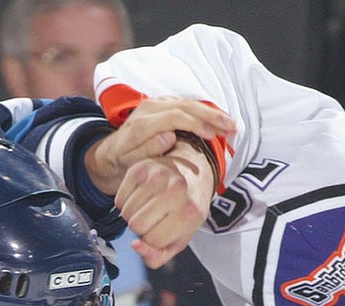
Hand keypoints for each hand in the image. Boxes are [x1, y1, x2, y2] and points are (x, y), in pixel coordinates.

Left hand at [85, 96, 234, 193]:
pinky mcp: (164, 106)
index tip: (213, 135)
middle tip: (233, 127)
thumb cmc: (123, 162)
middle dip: (212, 116)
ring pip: (190, 103)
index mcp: (142, 123)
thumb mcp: (130, 162)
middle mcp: (150, 108)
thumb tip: (169, 136)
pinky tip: (221, 122)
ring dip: (213, 114)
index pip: (174, 117)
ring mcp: (157, 104)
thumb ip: (147, 150)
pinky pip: (189, 106)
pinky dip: (206, 113)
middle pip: (186, 106)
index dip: (195, 124)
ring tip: (233, 125)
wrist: (111, 153)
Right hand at [118, 147, 215, 268]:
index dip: (153, 240)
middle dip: (141, 228)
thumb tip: (135, 246)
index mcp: (189, 213)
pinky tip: (140, 198)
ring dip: (133, 215)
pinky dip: (126, 203)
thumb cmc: (187, 210)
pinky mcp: (140, 168)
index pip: (152, 240)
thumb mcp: (181, 239)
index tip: (161, 231)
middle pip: (136, 226)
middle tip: (153, 219)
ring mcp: (157, 176)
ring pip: (126, 213)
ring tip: (148, 208)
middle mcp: (176, 191)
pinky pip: (119, 199)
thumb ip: (158, 256)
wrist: (194, 175)